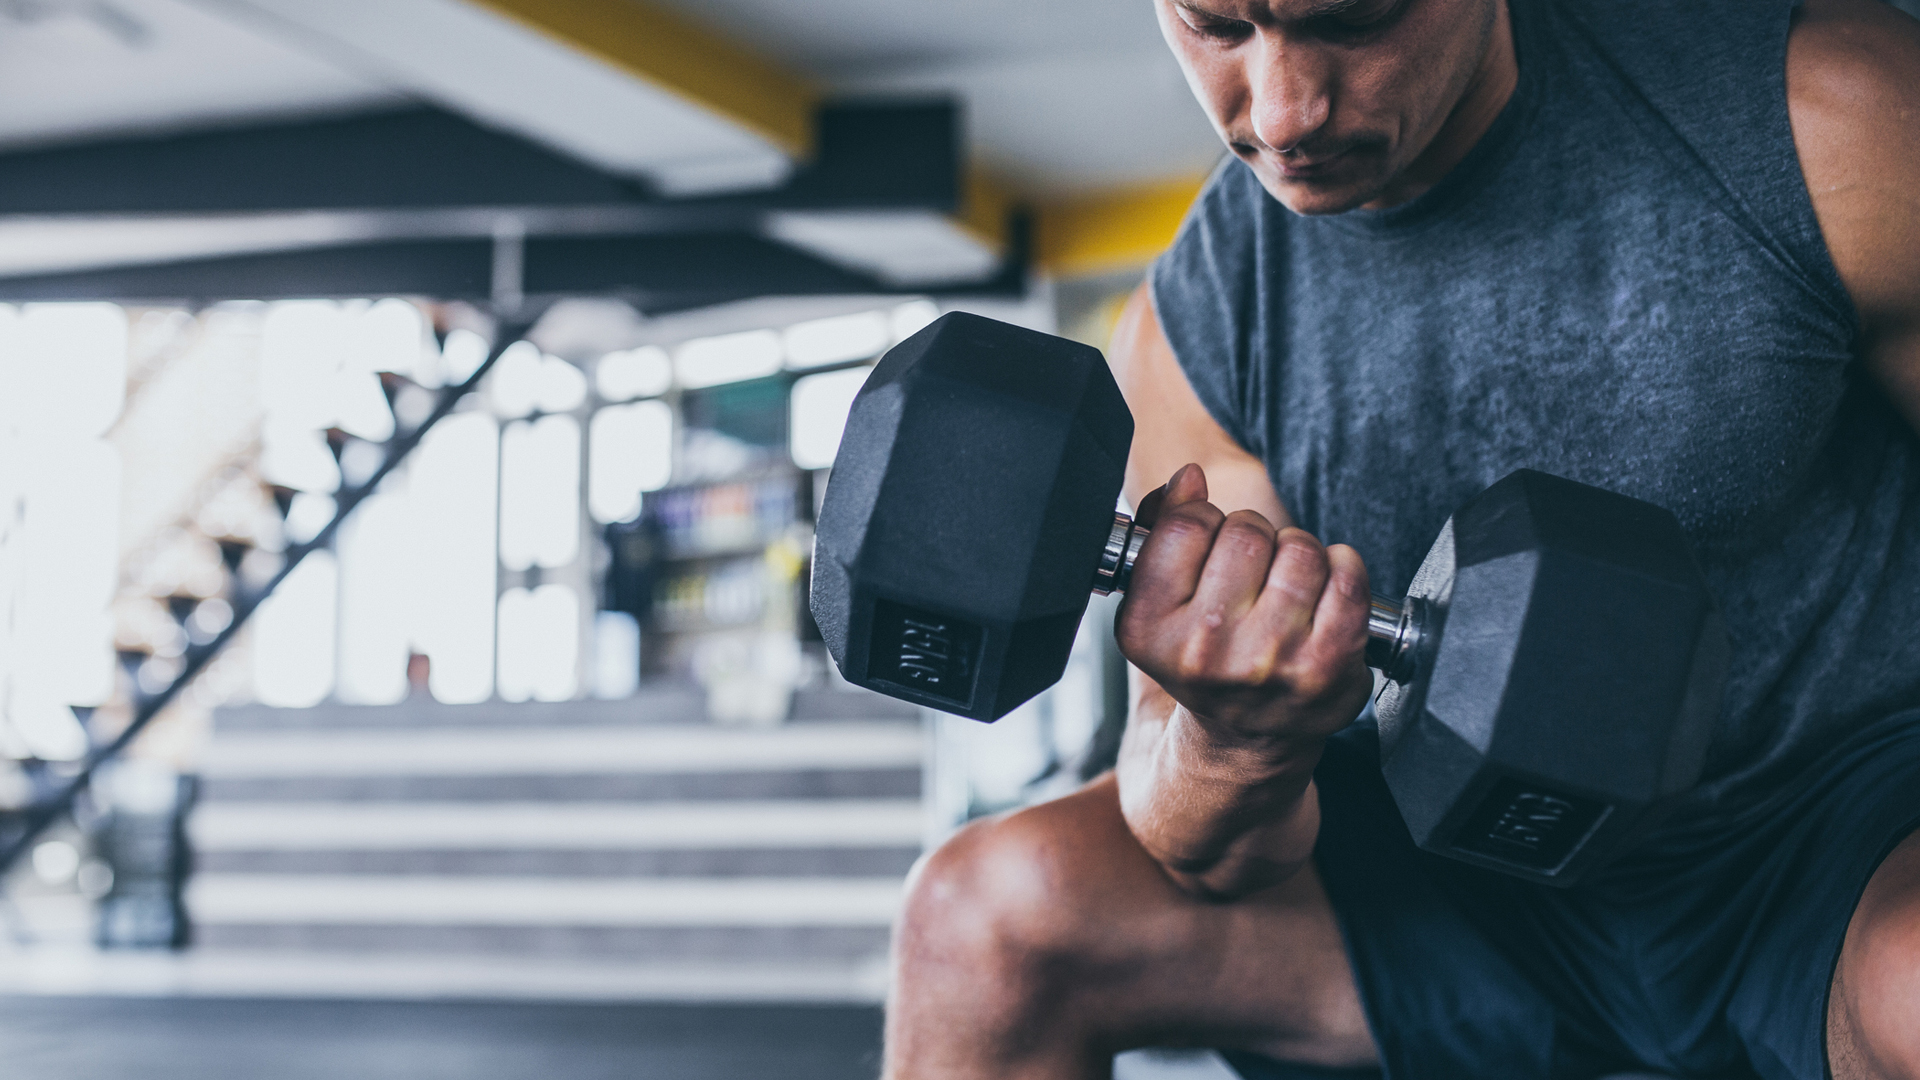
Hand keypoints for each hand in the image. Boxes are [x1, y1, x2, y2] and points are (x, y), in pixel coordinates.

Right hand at [1116, 464, 1373, 745]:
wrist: (1246, 737)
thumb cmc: (1204, 655)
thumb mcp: (1158, 601)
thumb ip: (1160, 529)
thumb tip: (1188, 478)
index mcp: (1148, 628)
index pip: (1186, 525)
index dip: (1204, 521)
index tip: (1209, 547)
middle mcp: (1203, 650)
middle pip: (1245, 532)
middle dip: (1254, 538)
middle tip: (1251, 573)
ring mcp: (1269, 660)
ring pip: (1299, 548)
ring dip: (1298, 553)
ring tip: (1285, 587)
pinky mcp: (1327, 665)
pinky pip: (1347, 574)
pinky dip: (1342, 569)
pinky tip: (1323, 594)